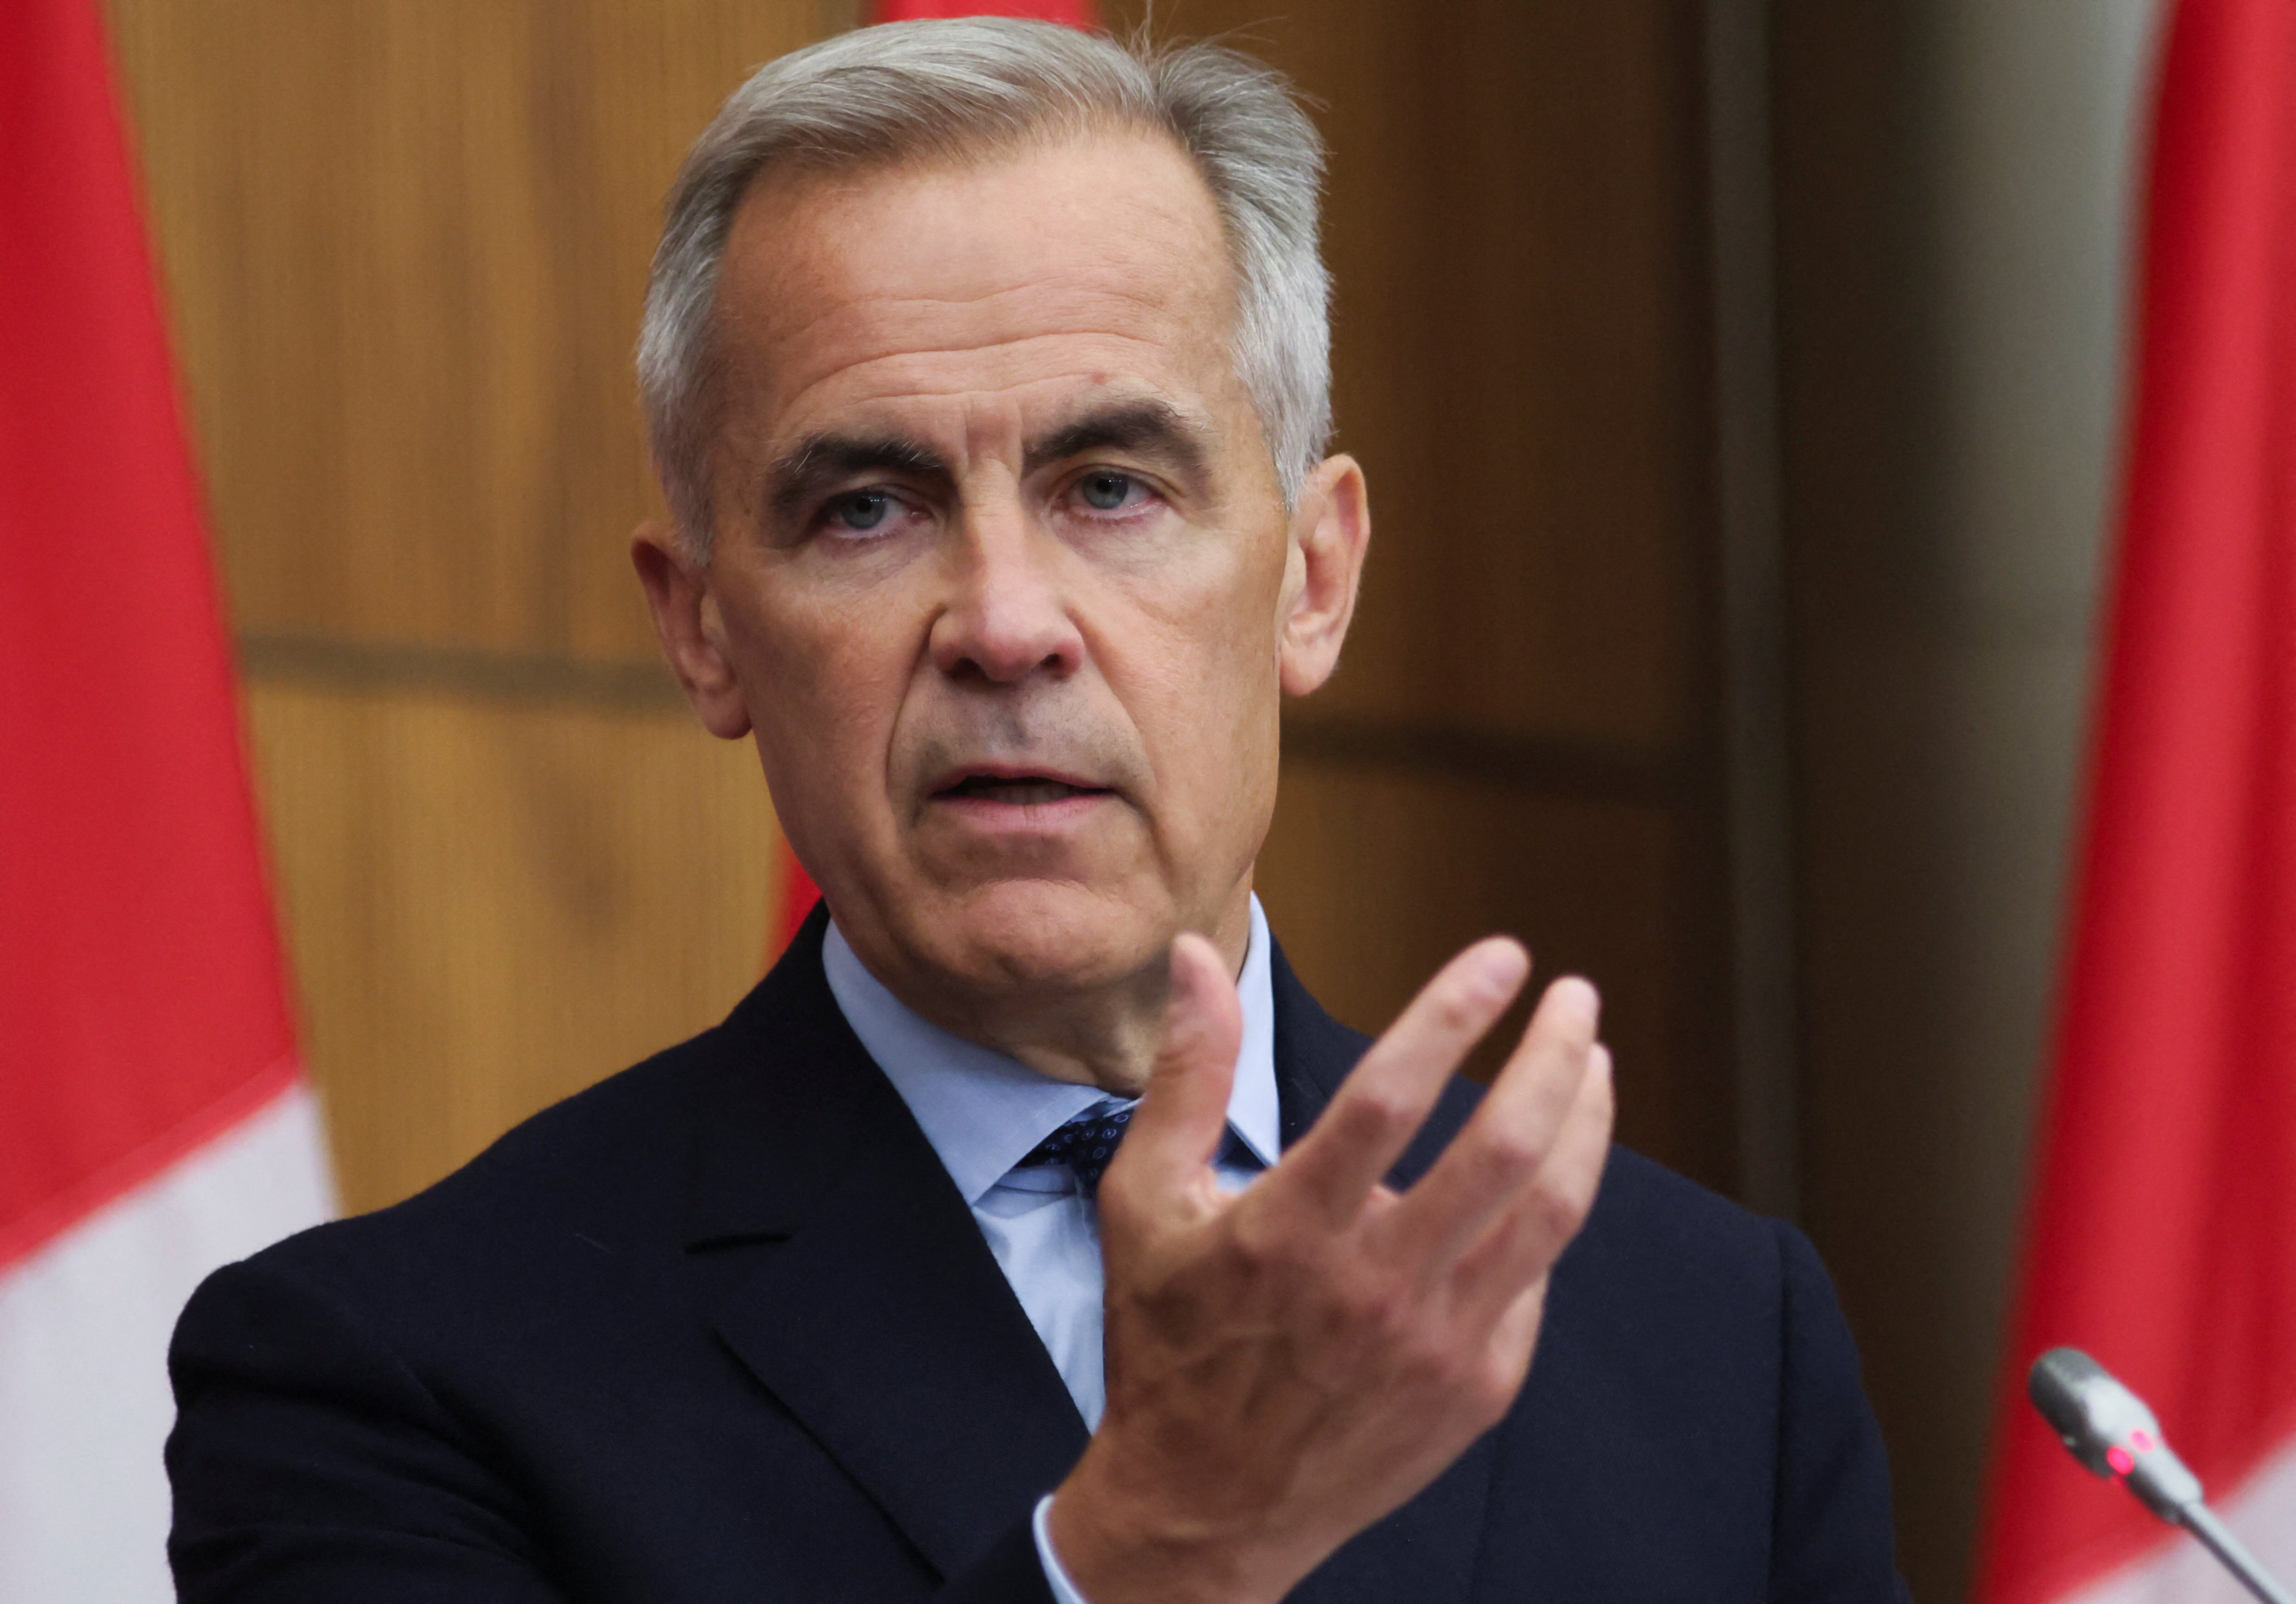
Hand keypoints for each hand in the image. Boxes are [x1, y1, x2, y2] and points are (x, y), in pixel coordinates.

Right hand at [1046, 933, 1614, 1603]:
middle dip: (1552, 1054)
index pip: (1391, 1094)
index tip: (1502, 956)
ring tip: (1592, 1061)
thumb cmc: (1168, 1345)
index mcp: (1288, 1231)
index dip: (1453, 1011)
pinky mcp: (1476, 1388)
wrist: (1205, 1509)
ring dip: (1585, 1122)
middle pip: (1500, 1146)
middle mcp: (1373, 1286)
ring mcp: (1436, 1343)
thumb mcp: (1144, 1203)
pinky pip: (1534, 1283)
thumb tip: (1198, 958)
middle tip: (1574, 994)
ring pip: (1548, 1212)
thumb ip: (1186, 1074)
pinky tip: (1542, 1174)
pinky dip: (1545, 1214)